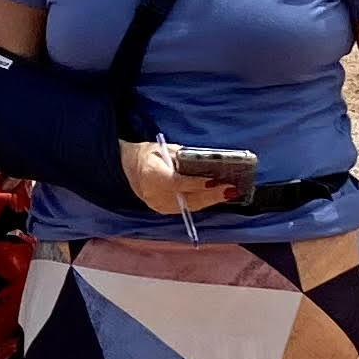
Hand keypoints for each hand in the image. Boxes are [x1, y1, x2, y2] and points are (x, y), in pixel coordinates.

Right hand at [121, 140, 246, 216]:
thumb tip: (205, 163)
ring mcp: (157, 204)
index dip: (196, 183)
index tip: (214, 181)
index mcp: (150, 173)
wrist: (127, 169)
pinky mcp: (162, 210)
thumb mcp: (164, 148)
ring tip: (228, 193)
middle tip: (230, 189)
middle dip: (210, 194)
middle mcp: (153, 193)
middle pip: (186, 197)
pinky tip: (214, 197)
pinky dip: (202, 202)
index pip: (176, 182)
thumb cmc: (149, 155)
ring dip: (210, 200)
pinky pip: (186, 208)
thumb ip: (182, 157)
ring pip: (188, 205)